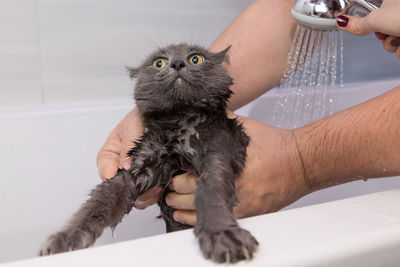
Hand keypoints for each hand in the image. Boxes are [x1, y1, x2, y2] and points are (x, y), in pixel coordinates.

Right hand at [97, 108, 162, 208]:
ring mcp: (135, 176)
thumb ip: (129, 147)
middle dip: (134, 191)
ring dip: (146, 195)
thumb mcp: (133, 128)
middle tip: (149, 186)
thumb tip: (125, 167)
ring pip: (136, 196)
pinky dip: (156, 194)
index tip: (129, 180)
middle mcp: (121, 169)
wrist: (162, 114)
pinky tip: (163, 186)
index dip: (116, 181)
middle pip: (122, 189)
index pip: (106, 174)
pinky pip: (150, 194)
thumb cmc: (142, 117)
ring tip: (158, 186)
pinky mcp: (150, 179)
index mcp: (110, 156)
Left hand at [165, 112, 308, 225]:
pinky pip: (215, 218)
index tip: (170, 173)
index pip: (187, 172)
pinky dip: (196, 219)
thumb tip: (200, 112)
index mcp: (223, 162)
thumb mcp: (243, 127)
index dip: (175, 173)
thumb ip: (220, 121)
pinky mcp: (247, 213)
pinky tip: (185, 217)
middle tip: (168, 188)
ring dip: (182, 207)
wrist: (300, 162)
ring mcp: (238, 202)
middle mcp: (228, 184)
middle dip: (175, 190)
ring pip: (198, 209)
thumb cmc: (273, 144)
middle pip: (189, 191)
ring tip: (173, 203)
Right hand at [336, 0, 399, 58]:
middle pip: (381, 30)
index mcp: (388, 1)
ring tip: (399, 38)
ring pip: (391, 41)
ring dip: (392, 45)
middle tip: (386, 33)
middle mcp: (397, 11)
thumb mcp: (375, 20)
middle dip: (382, 38)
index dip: (368, 25)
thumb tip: (340, 22)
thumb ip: (357, 24)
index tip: (368, 28)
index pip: (370, 15)